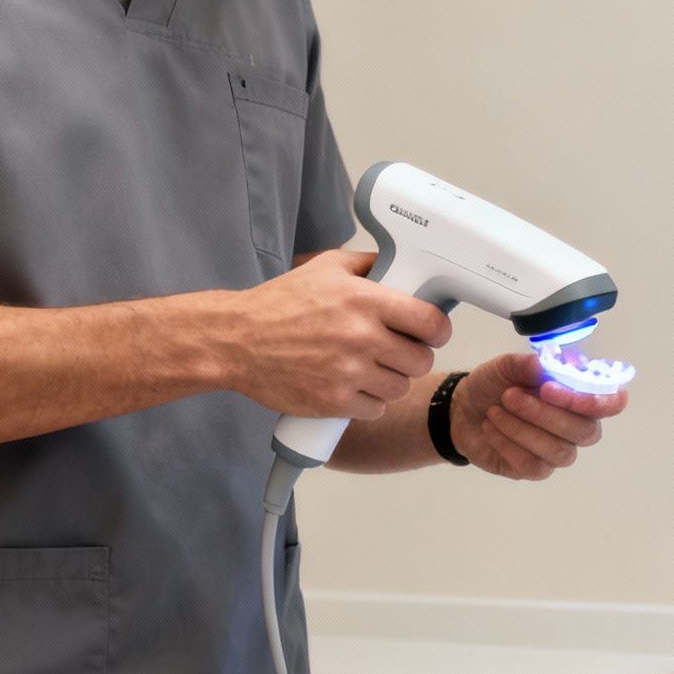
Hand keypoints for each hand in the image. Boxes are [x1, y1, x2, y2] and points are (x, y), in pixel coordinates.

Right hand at [230, 251, 452, 419]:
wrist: (236, 341)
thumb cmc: (278, 304)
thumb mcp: (325, 268)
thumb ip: (368, 264)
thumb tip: (401, 264)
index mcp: (364, 301)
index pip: (430, 322)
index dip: (437, 328)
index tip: (432, 330)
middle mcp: (361, 338)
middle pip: (421, 359)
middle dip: (413, 355)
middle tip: (398, 350)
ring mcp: (348, 373)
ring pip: (400, 387)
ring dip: (392, 380)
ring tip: (371, 368)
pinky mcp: (334, 402)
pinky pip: (376, 409)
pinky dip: (369, 402)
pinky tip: (353, 386)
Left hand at [449, 352, 629, 479]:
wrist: (463, 410)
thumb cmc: (494, 385)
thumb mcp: (505, 366)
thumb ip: (527, 364)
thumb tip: (545, 365)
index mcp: (578, 395)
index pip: (610, 403)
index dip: (594, 402)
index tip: (553, 389)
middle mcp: (577, 426)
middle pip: (585, 431)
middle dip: (545, 413)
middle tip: (510, 395)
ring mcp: (558, 451)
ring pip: (560, 451)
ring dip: (523, 429)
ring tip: (494, 411)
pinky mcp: (537, 469)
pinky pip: (534, 465)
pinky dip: (508, 444)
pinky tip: (491, 428)